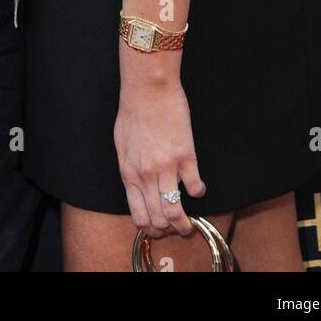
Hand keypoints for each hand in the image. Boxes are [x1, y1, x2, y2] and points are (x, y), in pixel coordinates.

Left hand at [114, 78, 205, 238]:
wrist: (148, 89)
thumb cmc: (133, 113)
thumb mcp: (122, 145)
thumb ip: (130, 169)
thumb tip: (136, 187)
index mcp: (129, 173)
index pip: (139, 216)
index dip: (150, 229)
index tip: (159, 230)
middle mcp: (146, 176)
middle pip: (158, 219)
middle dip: (168, 230)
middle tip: (177, 229)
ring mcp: (166, 167)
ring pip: (175, 210)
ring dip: (184, 223)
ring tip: (190, 224)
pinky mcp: (185, 156)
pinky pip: (194, 186)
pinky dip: (198, 191)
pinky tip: (198, 187)